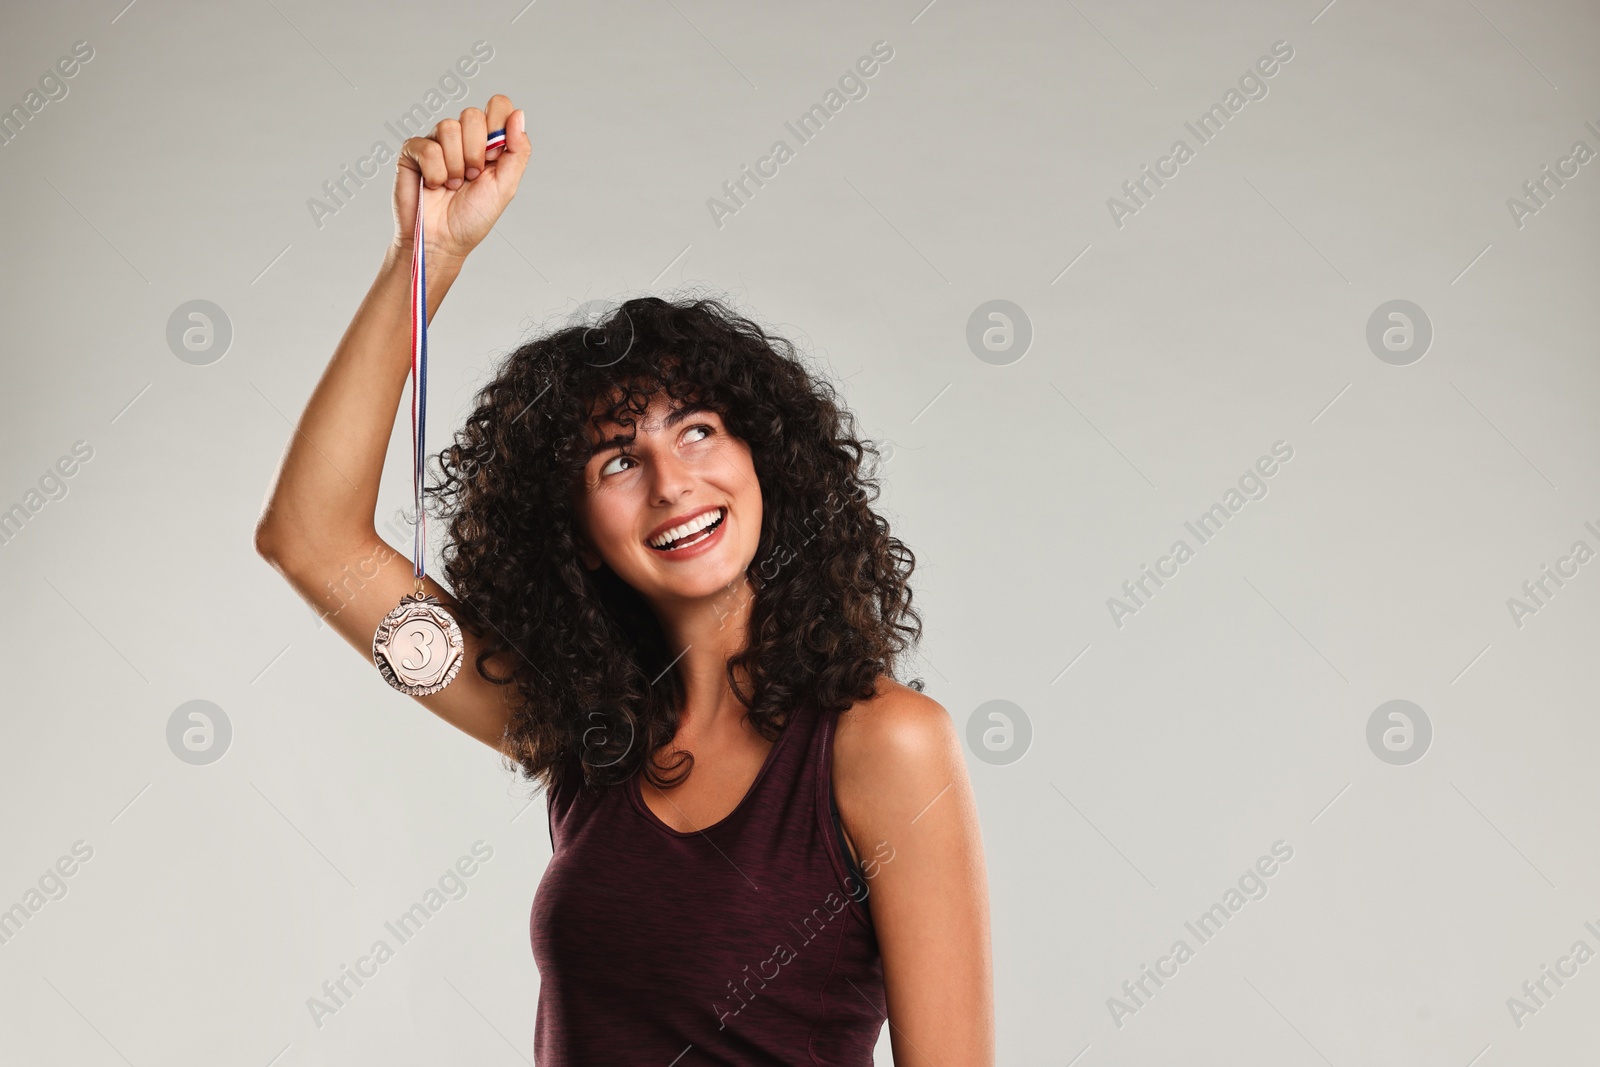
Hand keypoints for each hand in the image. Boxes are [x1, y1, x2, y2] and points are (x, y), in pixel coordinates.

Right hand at [392, 94, 529, 264]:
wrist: (443, 241)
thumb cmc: (473, 217)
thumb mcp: (506, 186)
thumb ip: (518, 151)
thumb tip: (519, 113)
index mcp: (487, 142)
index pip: (498, 105)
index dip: (499, 125)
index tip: (494, 157)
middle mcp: (462, 137)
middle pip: (473, 115)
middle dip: (476, 152)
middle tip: (472, 177)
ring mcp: (436, 142)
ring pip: (449, 128)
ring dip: (456, 166)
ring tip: (454, 184)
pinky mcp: (413, 151)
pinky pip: (428, 147)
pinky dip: (436, 173)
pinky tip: (435, 186)